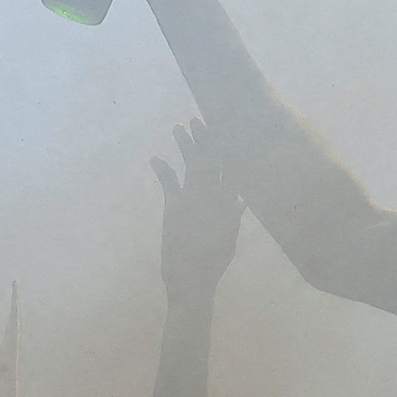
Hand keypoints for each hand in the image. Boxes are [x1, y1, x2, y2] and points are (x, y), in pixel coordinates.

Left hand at [152, 120, 245, 307]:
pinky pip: (169, 182)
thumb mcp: (229, 238)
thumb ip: (234, 217)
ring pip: (194, 164)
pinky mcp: (176, 207)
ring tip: (180, 126)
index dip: (226, 147)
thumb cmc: (213, 262)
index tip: (224, 129)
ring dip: (186, 144)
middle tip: (199, 118)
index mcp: (230, 202)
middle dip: (206, 138)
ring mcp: (196, 199)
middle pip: (213, 159)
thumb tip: (242, 201)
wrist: (195, 278)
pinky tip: (155, 158)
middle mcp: (216, 196)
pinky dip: (162, 169)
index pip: (231, 167)